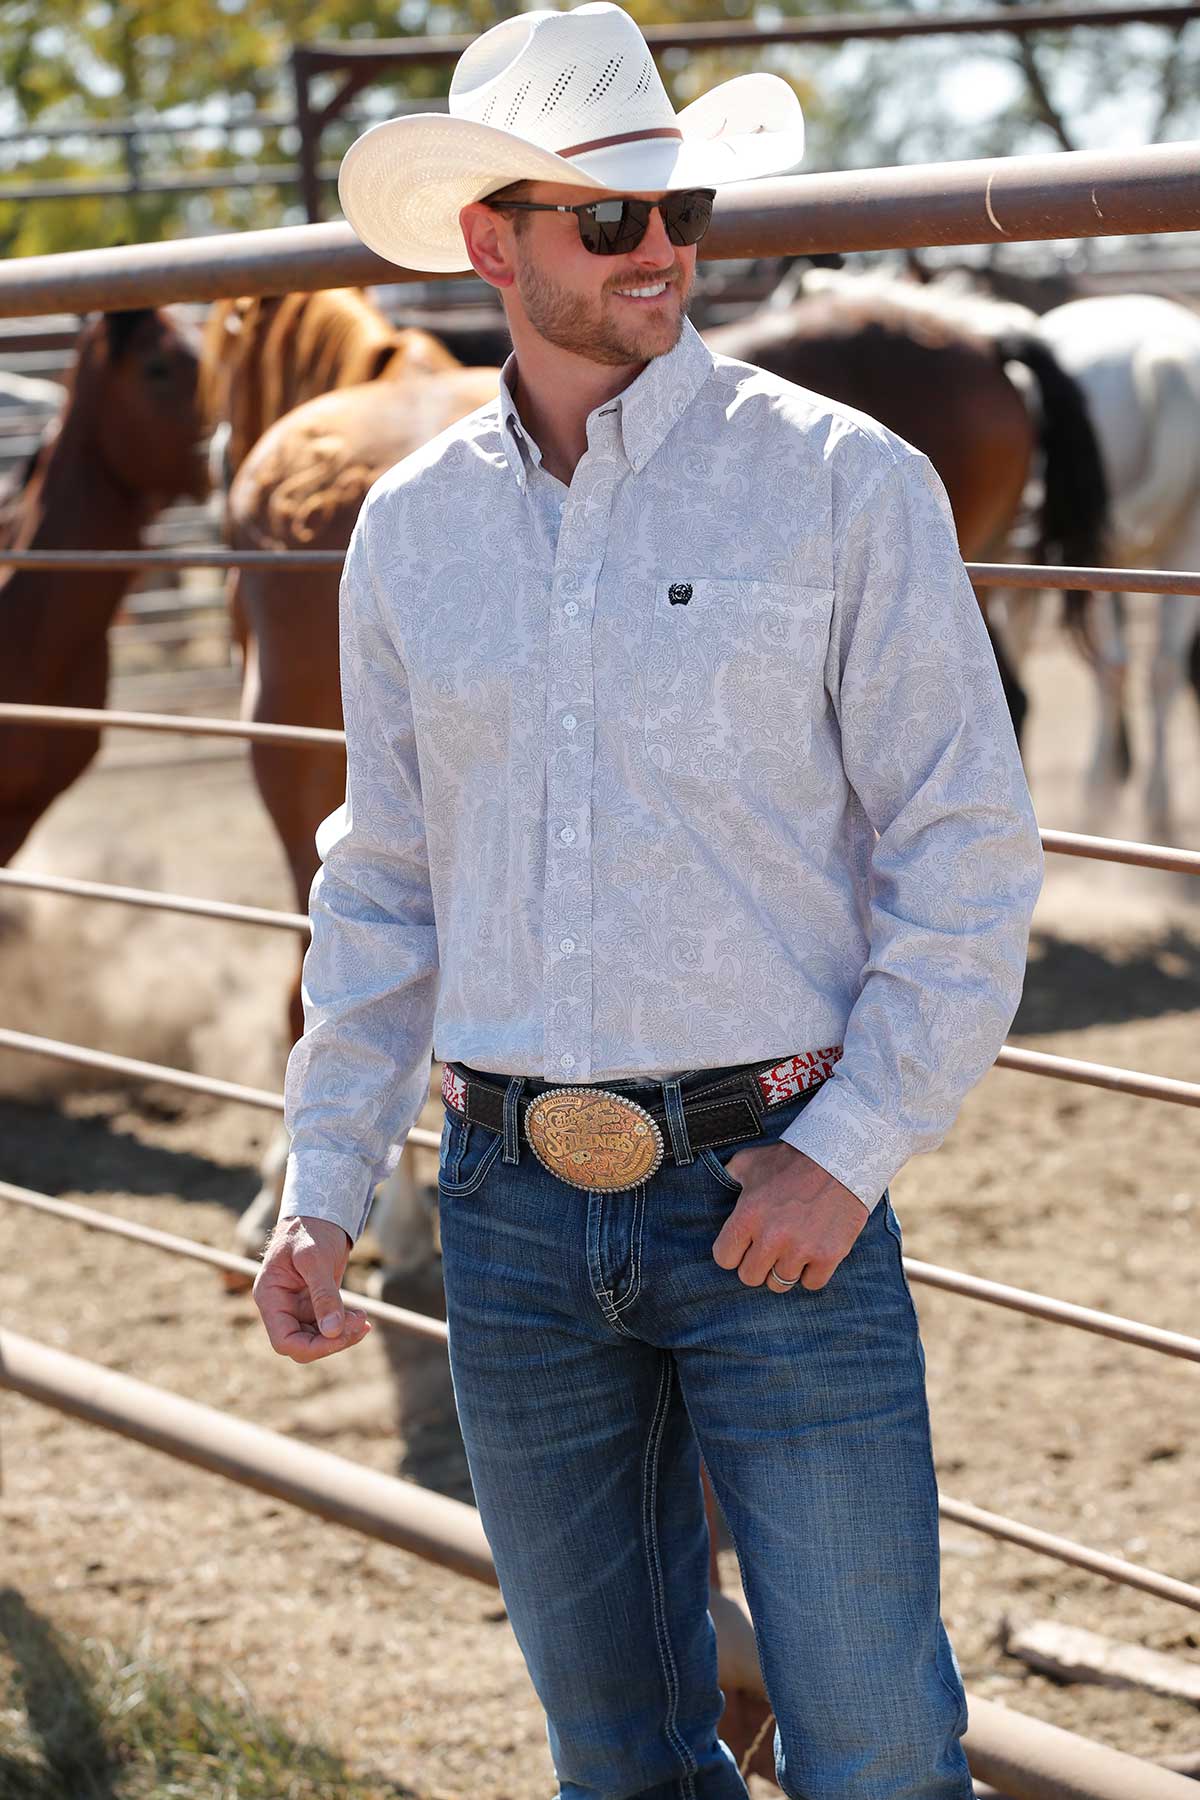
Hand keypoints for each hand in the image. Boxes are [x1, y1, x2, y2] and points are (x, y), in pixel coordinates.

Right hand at [252, 1215, 372, 1361]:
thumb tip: (333, 1331)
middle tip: (361, 1323)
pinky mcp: (314, 1304)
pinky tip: (361, 1315)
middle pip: (303, 1344)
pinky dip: (345, 1324)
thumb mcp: (316, 1259)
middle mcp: (281, 1307)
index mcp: (270, 1298)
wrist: (319, 1214)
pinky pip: (328, 1325)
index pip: (284, 1341)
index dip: (312, 1347)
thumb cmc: (310, 1230)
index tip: (340, 1336)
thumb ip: (324, 1295)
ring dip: (342, 1333)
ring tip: (363, 1318)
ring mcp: (297, 1307)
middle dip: (332, 1340)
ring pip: (318, 1338)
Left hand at [711, 1142, 867, 1291]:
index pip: (724, 1258)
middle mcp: (771, 1237)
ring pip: (780, 1283)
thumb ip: (731, 1174)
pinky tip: (812, 1255)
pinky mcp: (828, 1255)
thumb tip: (721, 1178)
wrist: (841, 1157)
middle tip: (768, 1249)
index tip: (744, 1245)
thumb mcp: (751, 1161)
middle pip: (749, 1277)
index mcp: (748, 1216)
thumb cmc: (793, 1160)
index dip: (732, 1252)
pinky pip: (811, 1284)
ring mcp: (801, 1249)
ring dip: (783, 1269)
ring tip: (792, 1250)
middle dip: (756, 1264)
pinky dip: (811, 1273)